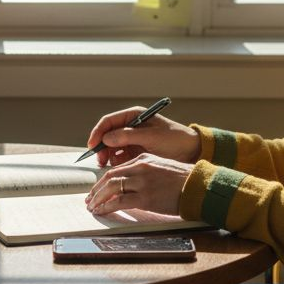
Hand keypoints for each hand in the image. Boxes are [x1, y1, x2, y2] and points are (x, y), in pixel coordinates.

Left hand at [84, 155, 192, 216]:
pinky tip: (101, 211)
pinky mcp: (145, 198)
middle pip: (109, 177)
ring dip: (98, 199)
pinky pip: (119, 202)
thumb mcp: (162, 168)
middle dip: (96, 190)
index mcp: (143, 160)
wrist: (198, 186)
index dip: (103, 180)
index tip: (97, 189)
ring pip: (111, 188)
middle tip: (90, 199)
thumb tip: (131, 184)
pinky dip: (106, 207)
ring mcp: (142, 182)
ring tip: (92, 207)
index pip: (116, 169)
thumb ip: (145, 172)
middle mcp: (140, 168)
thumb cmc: (184, 180)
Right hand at [86, 107, 201, 167]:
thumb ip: (128, 136)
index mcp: (134, 116)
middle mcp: (130, 126)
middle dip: (102, 147)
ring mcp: (132, 140)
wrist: (191, 151)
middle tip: (100, 160)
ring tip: (108, 165)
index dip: (98, 132)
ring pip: (112, 147)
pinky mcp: (135, 152)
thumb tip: (107, 138)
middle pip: (107, 135)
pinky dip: (116, 162)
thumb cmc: (175, 138)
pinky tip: (118, 168)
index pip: (109, 121)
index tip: (92, 145)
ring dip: (107, 155)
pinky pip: (120, 156)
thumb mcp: (151, 136)